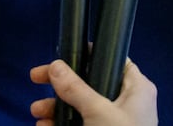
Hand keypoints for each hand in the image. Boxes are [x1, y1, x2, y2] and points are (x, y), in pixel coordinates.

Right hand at [29, 58, 157, 125]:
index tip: (62, 55)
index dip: (87, 55)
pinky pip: (80, 124)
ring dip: (56, 107)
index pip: (112, 59)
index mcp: (137, 88)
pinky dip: (62, 124)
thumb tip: (56, 66)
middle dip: (61, 85)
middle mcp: (127, 102)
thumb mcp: (97, 112)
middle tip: (35, 78)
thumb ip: (76, 89)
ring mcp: (115, 121)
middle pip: (90, 82)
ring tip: (36, 111)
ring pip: (81, 106)